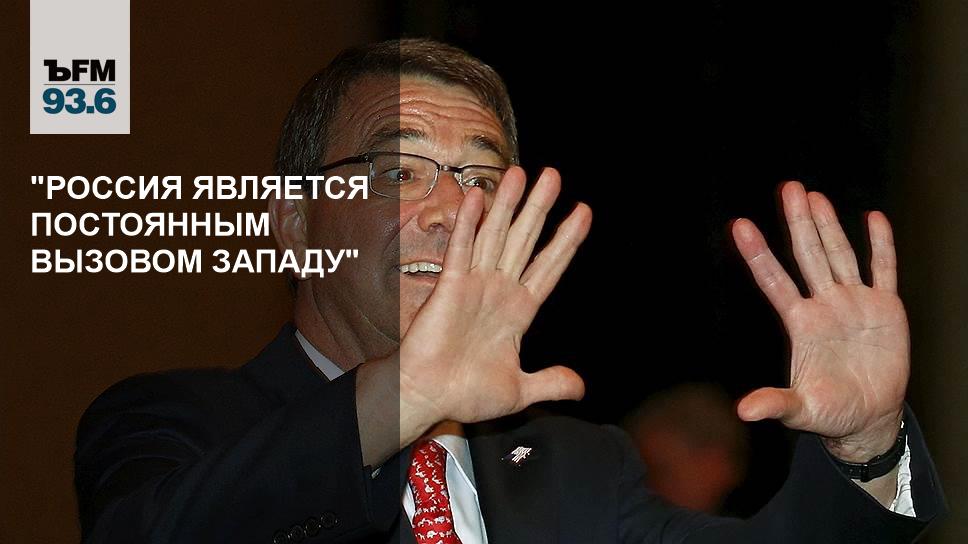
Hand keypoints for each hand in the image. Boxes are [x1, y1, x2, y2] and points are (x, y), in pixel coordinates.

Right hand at [400, 166, 590, 431]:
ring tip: (520, 172)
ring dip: (507, 205)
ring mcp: (475, 285)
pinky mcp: (449, 286)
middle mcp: (499, 290)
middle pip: (525, 240)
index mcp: (519, 311)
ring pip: (495, 236)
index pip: (549, 267)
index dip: (567, 241)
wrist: (428, 397)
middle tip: (553, 175)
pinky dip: (469, 224)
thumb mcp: (520, 390)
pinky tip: (477, 198)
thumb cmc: (465, 394)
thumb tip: (581, 387)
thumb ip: (550, 382)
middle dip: (540, 208)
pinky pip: (462, 249)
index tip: (584, 213)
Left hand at [732, 181, 907, 461]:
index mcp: (801, 323)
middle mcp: (824, 305)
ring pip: (840, 255)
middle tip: (789, 188)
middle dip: (798, 223)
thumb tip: (744, 411)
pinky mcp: (886, 309)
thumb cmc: (830, 412)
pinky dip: (881, 246)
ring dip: (829, 226)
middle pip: (808, 256)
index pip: (774, 281)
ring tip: (814, 196)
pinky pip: (883, 270)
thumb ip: (775, 403)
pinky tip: (874, 219)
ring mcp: (854, 303)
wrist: (869, 417)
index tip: (740, 225)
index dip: (758, 254)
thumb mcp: (801, 409)